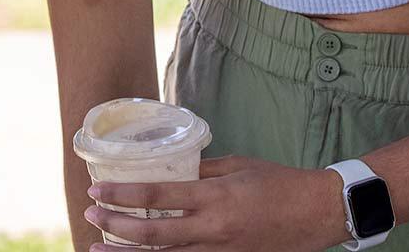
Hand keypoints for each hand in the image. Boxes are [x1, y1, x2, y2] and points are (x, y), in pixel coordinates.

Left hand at [83, 156, 350, 251]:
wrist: (318, 213)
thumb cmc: (279, 182)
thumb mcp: (236, 165)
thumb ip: (201, 170)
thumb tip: (171, 169)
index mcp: (215, 196)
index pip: (157, 194)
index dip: (121, 195)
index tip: (96, 190)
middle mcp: (213, 228)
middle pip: (153, 232)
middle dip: (116, 226)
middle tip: (90, 216)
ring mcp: (220, 251)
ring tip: (99, 248)